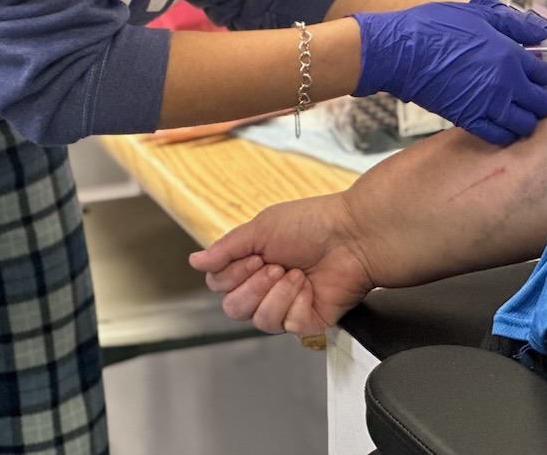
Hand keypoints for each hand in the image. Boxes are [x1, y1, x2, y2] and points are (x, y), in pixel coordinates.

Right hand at [190, 196, 374, 335]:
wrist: (352, 236)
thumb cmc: (313, 224)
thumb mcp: (261, 228)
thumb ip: (226, 249)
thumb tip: (195, 261)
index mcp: (253, 262)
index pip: (219, 284)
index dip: (231, 274)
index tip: (255, 255)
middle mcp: (267, 286)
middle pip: (233, 307)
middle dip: (251, 286)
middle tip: (275, 265)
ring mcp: (287, 305)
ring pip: (257, 320)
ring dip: (274, 293)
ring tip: (295, 273)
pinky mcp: (306, 321)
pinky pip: (284, 324)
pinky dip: (294, 301)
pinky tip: (309, 286)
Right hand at [353, 0, 546, 145]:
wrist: (401, 51)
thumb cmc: (436, 27)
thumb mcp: (479, 14)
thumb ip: (515, 25)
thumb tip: (541, 32)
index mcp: (510, 55)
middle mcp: (505, 84)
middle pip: (542, 104)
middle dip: (542, 99)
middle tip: (533, 92)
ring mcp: (487, 105)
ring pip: (525, 125)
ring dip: (525, 118)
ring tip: (517, 108)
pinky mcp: (467, 120)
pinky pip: (499, 137)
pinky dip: (504, 133)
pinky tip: (499, 122)